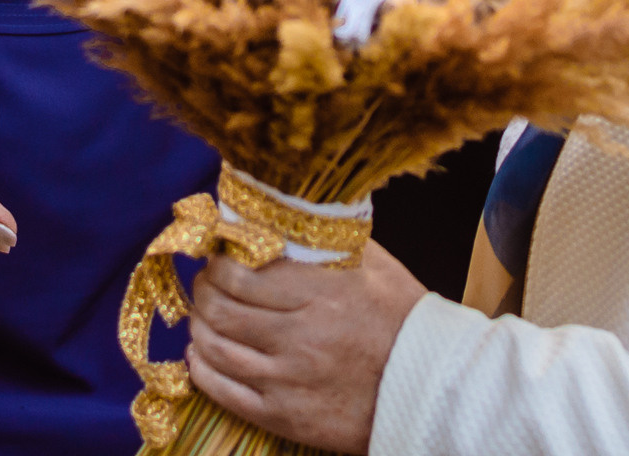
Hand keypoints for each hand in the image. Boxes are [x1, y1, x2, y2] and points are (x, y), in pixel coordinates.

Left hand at [185, 245, 427, 454]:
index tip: (217, 254)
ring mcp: (289, 380)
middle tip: (206, 281)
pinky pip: (222, 391)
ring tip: (204, 314)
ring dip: (199, 325)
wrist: (430, 389)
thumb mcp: (372, 265)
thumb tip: (279, 213)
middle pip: (220, 308)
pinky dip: (202, 367)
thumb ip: (324, 240)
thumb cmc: (401, 320)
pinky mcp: (284, 416)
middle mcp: (300, 337)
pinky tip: (202, 353)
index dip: (217, 261)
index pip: (241, 273)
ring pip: (215, 348)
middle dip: (203, 289)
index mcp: (321, 293)